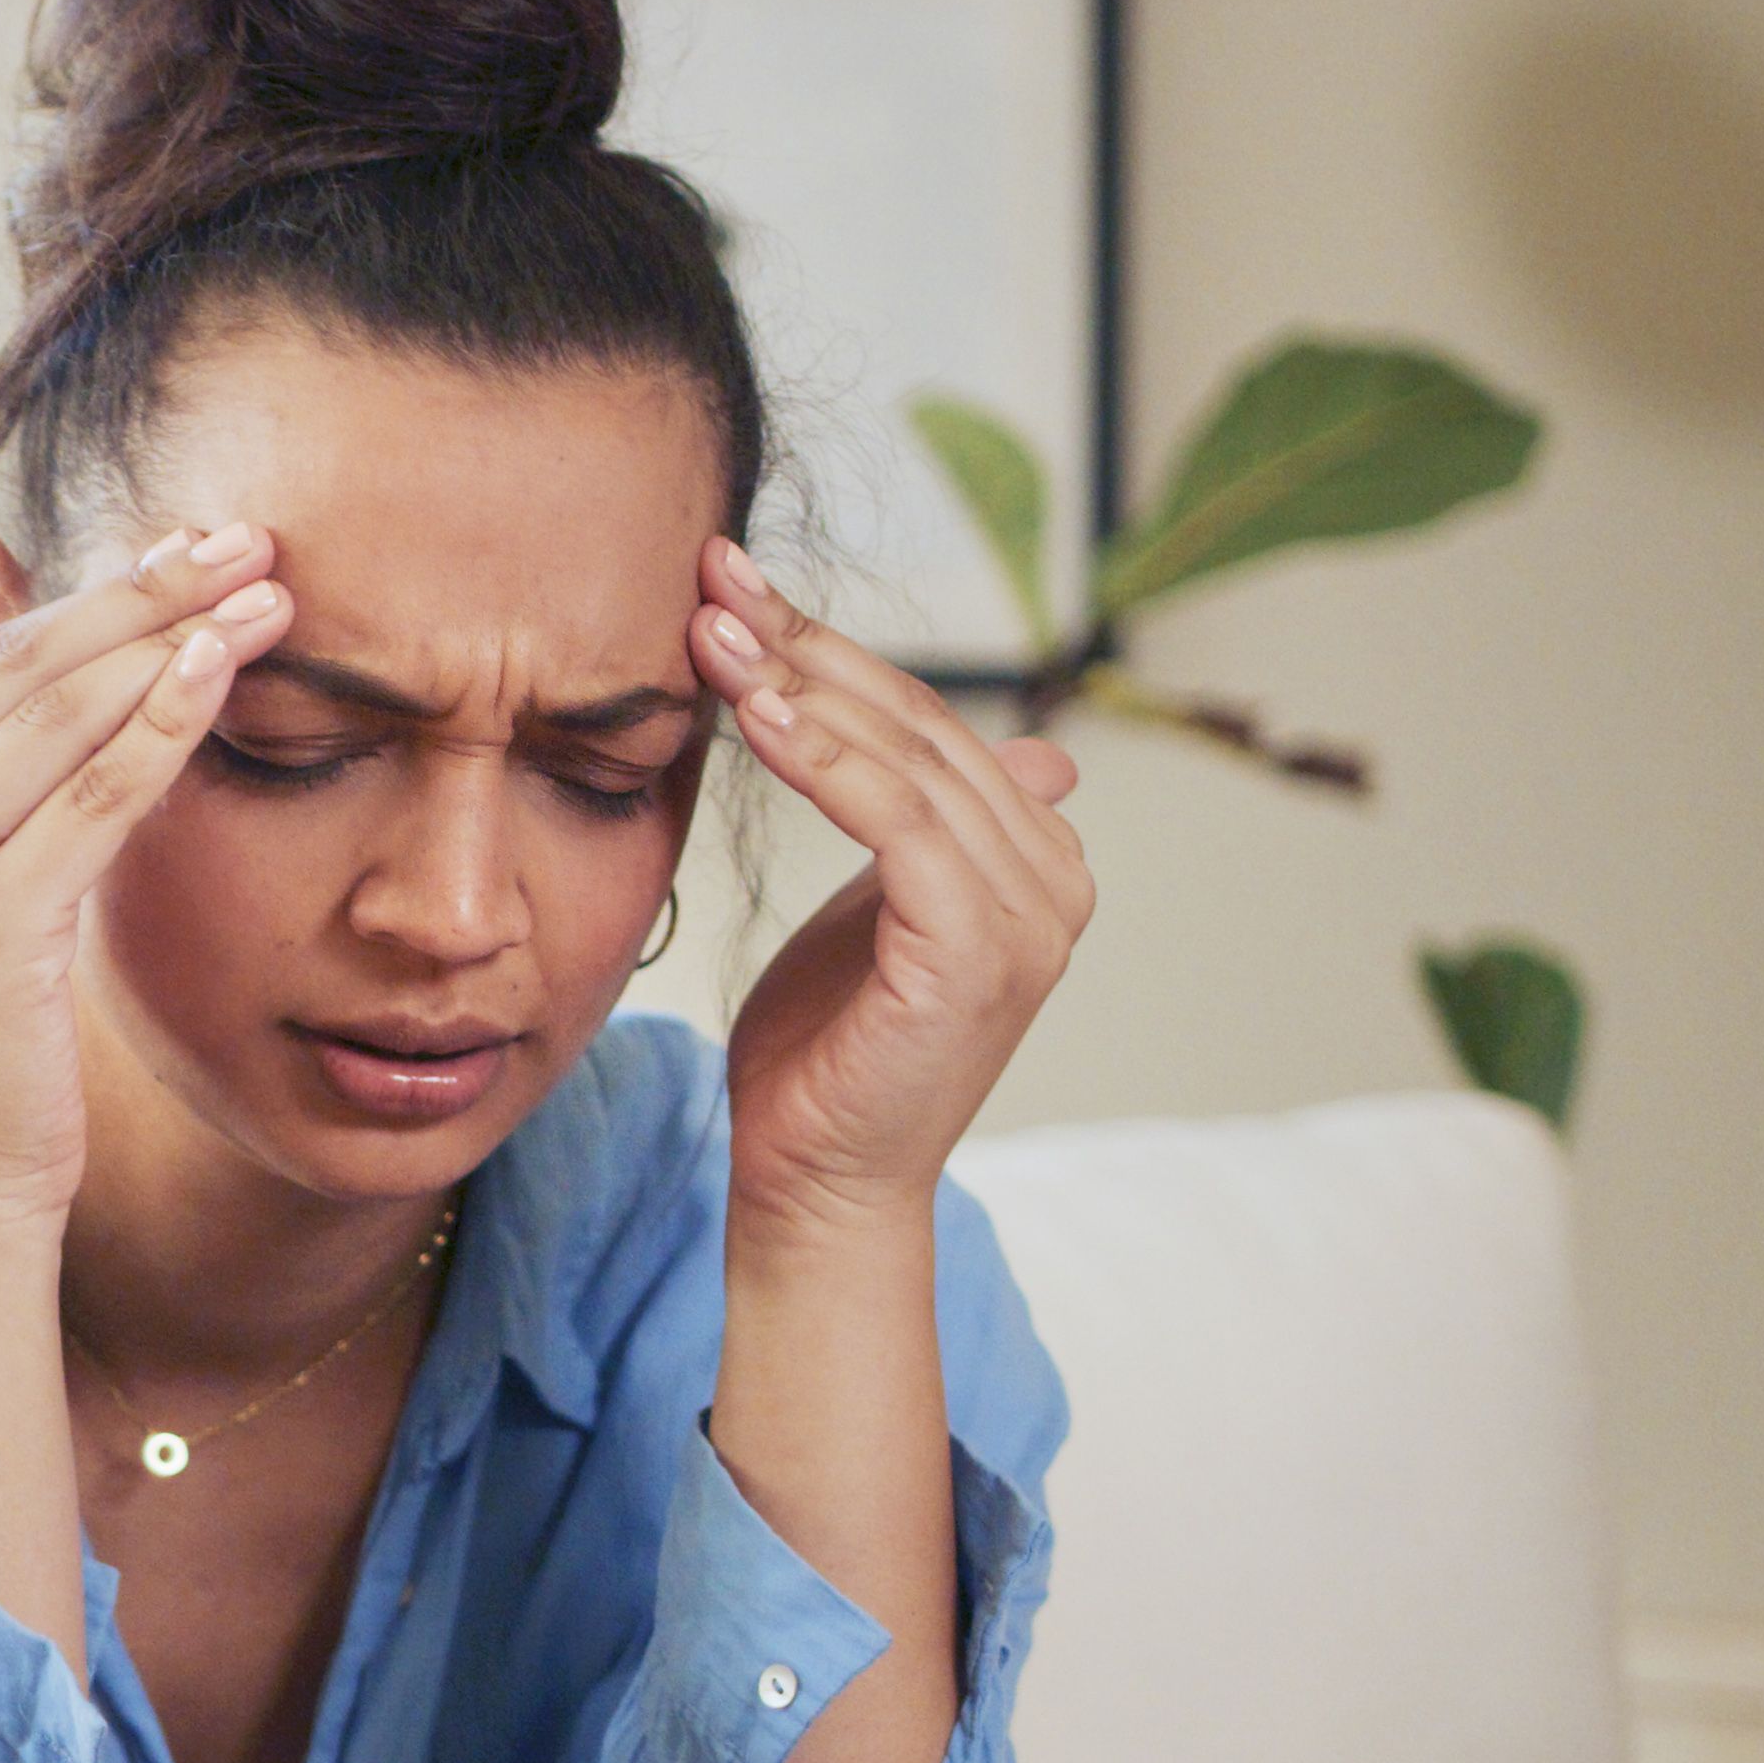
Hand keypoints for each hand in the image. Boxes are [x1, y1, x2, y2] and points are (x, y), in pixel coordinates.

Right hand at [0, 523, 289, 1233]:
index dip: (82, 601)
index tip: (181, 553)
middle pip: (16, 673)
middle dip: (139, 597)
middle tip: (243, 541)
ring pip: (57, 722)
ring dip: (171, 642)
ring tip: (264, 593)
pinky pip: (88, 801)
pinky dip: (159, 728)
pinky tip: (219, 673)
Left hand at [687, 536, 1092, 1248]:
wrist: (817, 1187)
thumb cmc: (823, 1058)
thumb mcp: (866, 915)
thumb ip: (908, 824)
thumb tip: (1017, 753)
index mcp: (1030, 858)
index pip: (924, 722)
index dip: (827, 648)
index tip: (732, 587)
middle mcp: (1052, 875)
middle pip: (915, 724)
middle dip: (805, 643)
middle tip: (713, 575)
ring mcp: (1029, 913)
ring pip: (906, 760)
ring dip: (800, 684)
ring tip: (712, 631)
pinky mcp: (979, 947)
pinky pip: (899, 822)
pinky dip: (828, 762)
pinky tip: (759, 715)